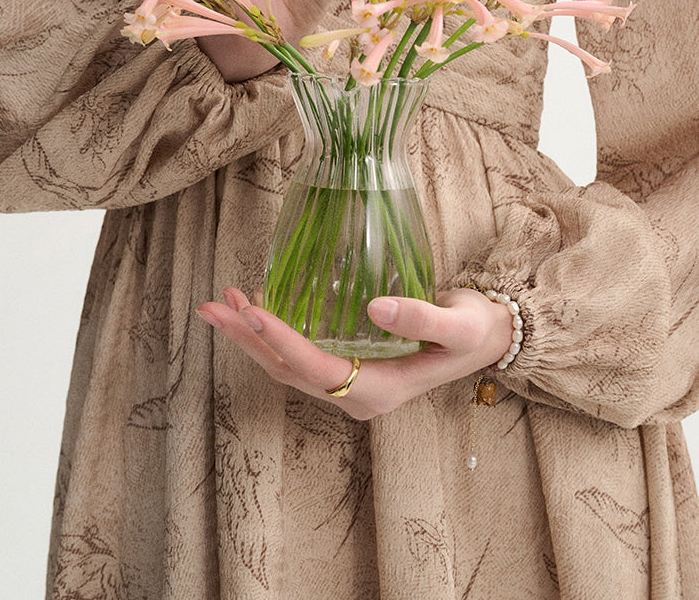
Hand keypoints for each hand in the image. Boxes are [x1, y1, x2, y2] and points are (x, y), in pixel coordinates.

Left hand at [196, 287, 513, 419]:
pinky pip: (299, 354)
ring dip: (251, 336)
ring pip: (287, 364)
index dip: (282, 342)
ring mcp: (349, 383)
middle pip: (288, 370)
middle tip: (212, 308)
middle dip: (248, 339)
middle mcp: (356, 394)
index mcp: (379, 391)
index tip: (252, 312)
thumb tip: (373, 307)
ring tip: (221, 303)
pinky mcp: (347, 365)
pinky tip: (256, 307)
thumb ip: (420, 315)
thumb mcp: (458, 324)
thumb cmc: (475, 330)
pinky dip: (272, 331)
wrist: (487, 338)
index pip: (317, 368)